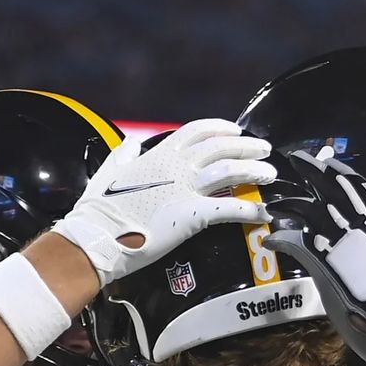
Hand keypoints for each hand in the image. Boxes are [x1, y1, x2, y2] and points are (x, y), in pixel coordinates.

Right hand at [51, 118, 274, 284]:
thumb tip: (130, 144)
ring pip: (230, 170)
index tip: (235, 130)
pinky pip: (228, 209)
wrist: (95, 237)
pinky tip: (263, 213)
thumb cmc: (97, 210)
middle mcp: (175, 166)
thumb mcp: (108, 172)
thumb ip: (122, 155)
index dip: (220, 128)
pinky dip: (249, 210)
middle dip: (246, 146)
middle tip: (264, 150)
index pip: (196, 130)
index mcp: (157, 154)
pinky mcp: (191, 215)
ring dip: (254, 171)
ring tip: (270, 174)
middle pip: (221, 147)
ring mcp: (184, 189)